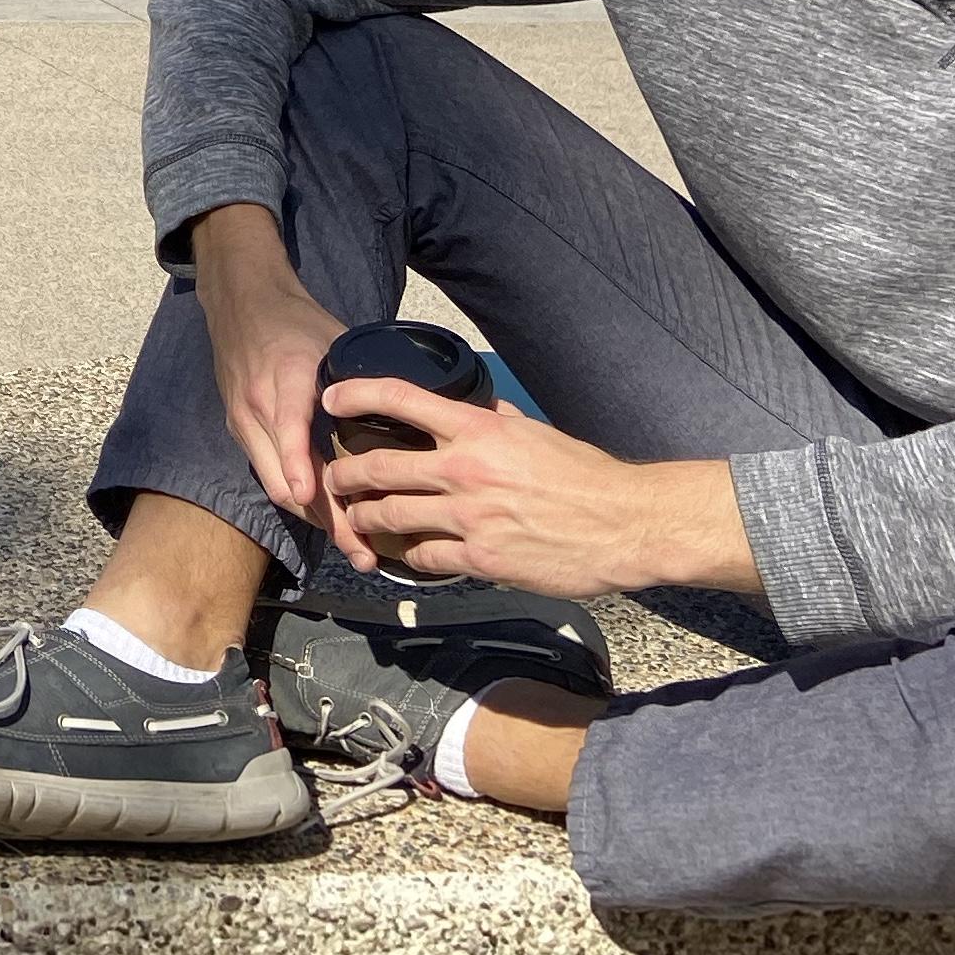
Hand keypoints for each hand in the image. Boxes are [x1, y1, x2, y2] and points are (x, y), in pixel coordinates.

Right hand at [188, 205, 347, 529]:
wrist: (240, 304)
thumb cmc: (294, 319)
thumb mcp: (333, 339)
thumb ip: (364, 378)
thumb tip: (418, 408)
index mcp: (286, 380)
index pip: (289, 428)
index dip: (302, 465)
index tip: (316, 496)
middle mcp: (259, 407)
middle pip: (285, 477)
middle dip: (324, 519)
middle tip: (362, 548)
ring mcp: (244, 423)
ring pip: (276, 486)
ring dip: (314, 517)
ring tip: (354, 544)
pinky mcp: (240, 433)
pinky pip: (270, 475)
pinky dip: (299, 497)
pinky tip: (329, 515)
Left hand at [314, 381, 756, 600]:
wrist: (624, 524)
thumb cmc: (585, 476)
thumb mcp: (536, 431)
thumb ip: (496, 420)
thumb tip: (473, 408)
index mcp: (479, 430)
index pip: (401, 399)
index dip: (356, 395)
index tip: (330, 401)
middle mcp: (465, 470)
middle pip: (379, 468)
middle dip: (344, 475)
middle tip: (331, 478)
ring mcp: (469, 518)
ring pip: (390, 517)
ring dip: (364, 519)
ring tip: (355, 520)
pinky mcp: (480, 559)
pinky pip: (424, 558)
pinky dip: (408, 555)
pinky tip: (401, 555)